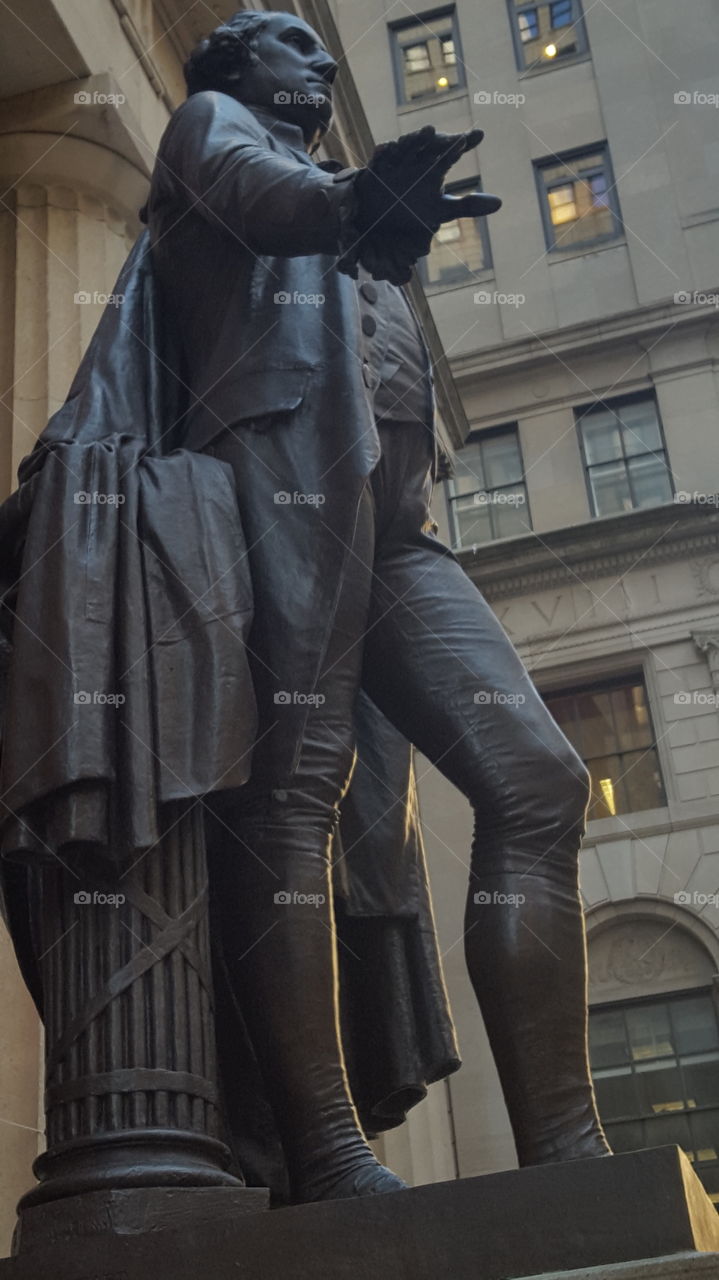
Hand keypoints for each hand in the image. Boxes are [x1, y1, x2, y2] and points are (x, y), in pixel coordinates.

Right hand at [353, 125, 500, 282]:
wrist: (383, 216)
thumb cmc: (415, 208)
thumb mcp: (443, 210)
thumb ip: (469, 206)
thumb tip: (500, 203)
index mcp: (435, 166)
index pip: (452, 151)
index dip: (464, 143)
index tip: (480, 135)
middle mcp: (417, 159)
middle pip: (430, 145)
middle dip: (442, 139)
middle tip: (455, 136)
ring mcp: (397, 163)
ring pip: (407, 147)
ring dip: (416, 139)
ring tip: (429, 132)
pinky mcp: (377, 170)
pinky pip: (379, 160)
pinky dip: (382, 154)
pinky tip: (385, 149)